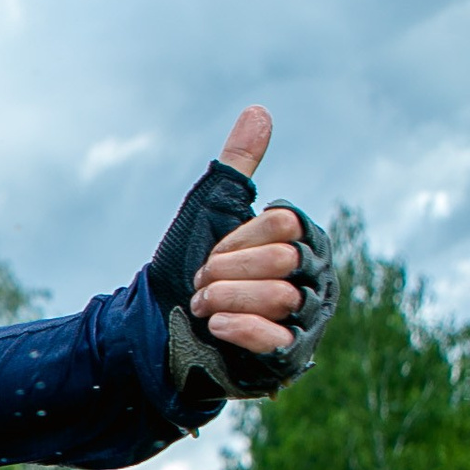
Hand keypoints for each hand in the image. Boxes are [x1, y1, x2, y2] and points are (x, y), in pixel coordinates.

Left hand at [187, 107, 304, 354]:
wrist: (156, 327)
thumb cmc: (186, 267)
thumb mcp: (211, 211)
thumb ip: (238, 165)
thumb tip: (258, 111)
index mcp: (302, 242)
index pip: (285, 225)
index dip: (238, 237)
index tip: (211, 251)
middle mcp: (312, 280)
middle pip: (285, 260)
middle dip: (227, 269)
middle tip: (200, 281)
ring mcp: (304, 321)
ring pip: (282, 297)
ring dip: (226, 297)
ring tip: (201, 305)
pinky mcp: (286, 358)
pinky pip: (277, 339)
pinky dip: (242, 328)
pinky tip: (216, 324)